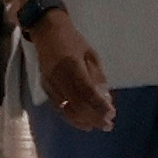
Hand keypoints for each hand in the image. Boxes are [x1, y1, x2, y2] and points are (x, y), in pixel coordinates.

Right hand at [26, 3, 113, 131]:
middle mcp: (58, 77)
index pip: (87, 91)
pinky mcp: (45, 88)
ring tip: (98, 125)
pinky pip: (59, 107)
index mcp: (71, 65)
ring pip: (66, 109)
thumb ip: (97, 76)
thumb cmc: (72, 40)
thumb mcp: (90, 53)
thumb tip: (105, 98)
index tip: (111, 115)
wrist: (46, 31)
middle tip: (108, 125)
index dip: (99, 105)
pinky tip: (83, 121)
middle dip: (94, 117)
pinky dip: (72, 117)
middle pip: (77, 104)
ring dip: (83, 120)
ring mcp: (50, 84)